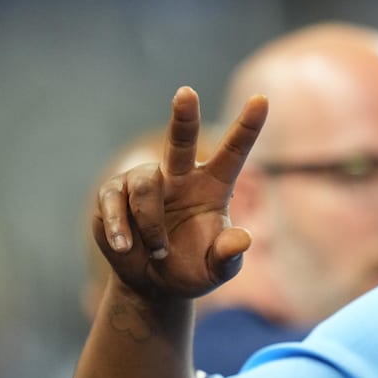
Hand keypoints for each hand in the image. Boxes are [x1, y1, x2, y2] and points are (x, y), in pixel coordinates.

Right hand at [92, 86, 267, 299]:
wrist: (152, 285)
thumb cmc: (192, 269)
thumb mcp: (216, 270)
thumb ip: (229, 256)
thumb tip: (242, 239)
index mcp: (214, 185)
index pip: (234, 151)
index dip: (247, 126)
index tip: (262, 99)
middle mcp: (181, 175)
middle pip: (181, 139)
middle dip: (183, 116)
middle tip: (186, 93)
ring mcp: (146, 181)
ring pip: (146, 186)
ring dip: (151, 225)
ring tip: (158, 253)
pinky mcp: (115, 193)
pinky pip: (115, 202)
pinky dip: (121, 228)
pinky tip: (125, 247)